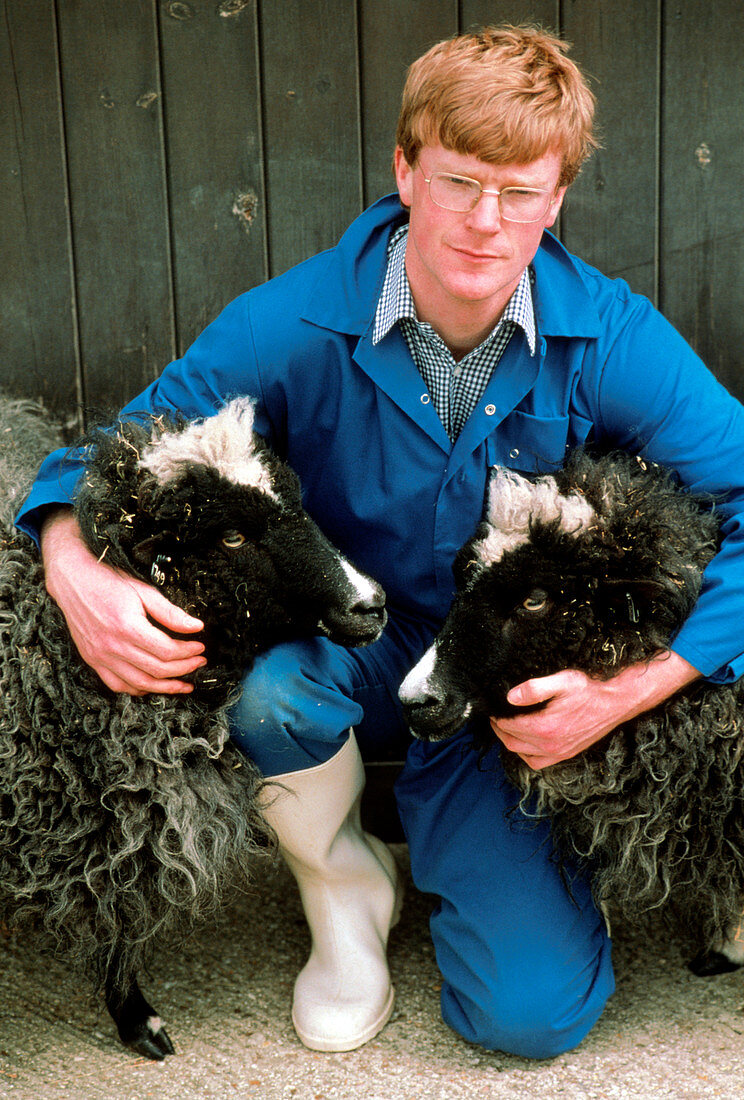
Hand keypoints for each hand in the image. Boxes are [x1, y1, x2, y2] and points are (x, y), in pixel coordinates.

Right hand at [41, 509, 206, 694]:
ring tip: (185, 683)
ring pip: (139, 683)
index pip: (166, 650)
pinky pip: (117, 685)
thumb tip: (196, 626)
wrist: (73, 581)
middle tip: (199, 662)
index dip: (188, 652)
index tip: (201, 647)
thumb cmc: (108, 582)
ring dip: (166, 687)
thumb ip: (170, 612)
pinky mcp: (93, 661)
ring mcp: (100, 656)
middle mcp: (112, 646)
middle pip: (157, 670)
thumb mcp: (143, 591)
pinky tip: (153, 686)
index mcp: (127, 626)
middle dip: (184, 669)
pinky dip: (138, 690)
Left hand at [490, 652, 700, 769]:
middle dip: (499, 730)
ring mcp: (559, 752)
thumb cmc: (589, 689)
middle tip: (494, 718)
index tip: (492, 709)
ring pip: (522, 754)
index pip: (509, 726)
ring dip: (510, 743)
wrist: (616, 701)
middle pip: (511, 742)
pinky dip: (526, 755)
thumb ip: (534, 689)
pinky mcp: (566, 754)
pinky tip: (525, 743)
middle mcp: (550, 745)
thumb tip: (510, 698)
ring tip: (506, 728)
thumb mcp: (562, 681)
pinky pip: (538, 763)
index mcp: (545, 727)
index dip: (497, 718)